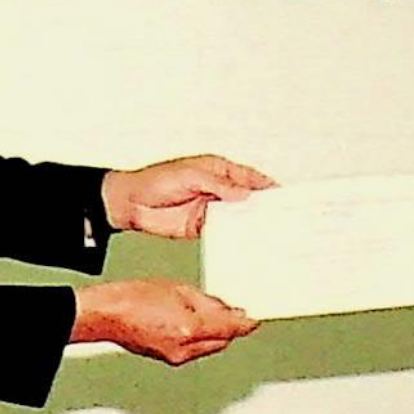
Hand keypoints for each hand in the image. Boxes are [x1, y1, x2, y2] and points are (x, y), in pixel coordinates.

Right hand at [72, 279, 258, 364]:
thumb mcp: (178, 289)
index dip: (246, 324)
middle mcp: (185, 348)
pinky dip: (200, 338)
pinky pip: (194, 350)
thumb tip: (226, 309)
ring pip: (209, 347)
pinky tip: (193, 323)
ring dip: (215, 333)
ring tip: (208, 313)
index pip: (231, 329)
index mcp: (189, 328)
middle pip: (222, 342)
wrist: (106, 314)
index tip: (254, 319)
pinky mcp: (168, 359)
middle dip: (230, 328)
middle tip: (234, 312)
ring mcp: (176, 357)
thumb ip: (208, 302)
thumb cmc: (133, 298)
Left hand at [102, 155, 274, 238]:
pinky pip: (223, 232)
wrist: (130, 204)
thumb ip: (217, 184)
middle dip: (263, 207)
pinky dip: (234, 237)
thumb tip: (242, 192)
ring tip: (268, 233)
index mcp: (217, 170)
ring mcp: (210, 208)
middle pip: (247, 198)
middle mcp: (217, 189)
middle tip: (281, 218)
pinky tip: (244, 243)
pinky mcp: (202, 226)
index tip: (283, 196)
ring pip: (237, 216)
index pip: (248, 177)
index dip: (266, 186)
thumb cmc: (154, 180)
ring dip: (250, 223)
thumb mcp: (189, 175)